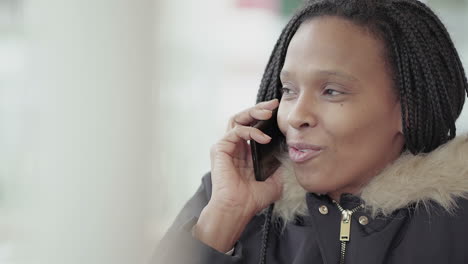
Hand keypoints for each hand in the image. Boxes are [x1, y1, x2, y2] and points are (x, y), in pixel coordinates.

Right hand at [194, 99, 282, 252]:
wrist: (238, 208)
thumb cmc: (252, 198)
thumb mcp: (275, 179)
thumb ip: (280, 164)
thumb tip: (292, 151)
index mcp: (245, 152)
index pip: (253, 126)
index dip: (264, 118)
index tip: (279, 111)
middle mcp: (234, 146)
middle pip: (244, 118)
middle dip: (259, 109)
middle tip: (274, 105)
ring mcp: (226, 146)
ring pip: (237, 119)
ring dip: (253, 113)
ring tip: (268, 113)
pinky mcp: (220, 148)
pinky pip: (236, 131)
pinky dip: (251, 131)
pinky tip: (264, 138)